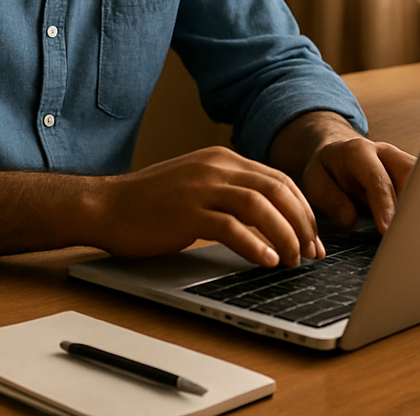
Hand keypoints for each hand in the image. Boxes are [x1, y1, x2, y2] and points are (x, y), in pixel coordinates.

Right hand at [87, 146, 321, 267]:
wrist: (107, 206)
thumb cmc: (151, 203)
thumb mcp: (198, 185)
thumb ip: (231, 191)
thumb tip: (272, 218)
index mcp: (222, 159)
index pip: (278, 179)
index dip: (302, 209)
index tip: (312, 236)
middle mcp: (216, 167)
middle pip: (276, 190)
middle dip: (301, 223)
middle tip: (312, 252)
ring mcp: (201, 188)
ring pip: (260, 206)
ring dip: (284, 235)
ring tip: (292, 260)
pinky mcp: (187, 212)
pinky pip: (232, 227)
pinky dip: (256, 245)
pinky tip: (266, 260)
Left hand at [299, 136, 414, 230]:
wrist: (337, 151)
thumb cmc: (326, 169)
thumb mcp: (315, 181)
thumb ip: (330, 199)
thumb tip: (350, 221)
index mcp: (359, 152)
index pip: (378, 180)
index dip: (384, 206)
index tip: (387, 229)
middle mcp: (385, 152)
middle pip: (410, 176)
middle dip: (412, 206)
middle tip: (410, 235)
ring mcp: (401, 160)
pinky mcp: (411, 172)